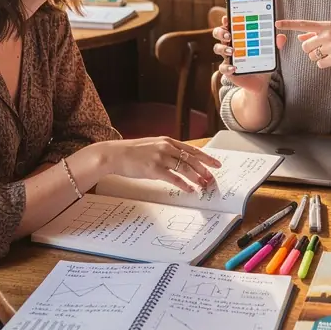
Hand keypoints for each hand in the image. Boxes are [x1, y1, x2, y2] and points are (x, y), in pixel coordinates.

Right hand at [100, 137, 221, 193]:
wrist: (115, 154)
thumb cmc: (131, 151)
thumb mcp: (152, 145)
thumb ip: (166, 150)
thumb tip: (179, 159)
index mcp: (167, 141)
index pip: (192, 149)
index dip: (206, 157)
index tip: (216, 164)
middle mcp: (166, 147)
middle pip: (191, 159)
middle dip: (204, 169)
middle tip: (212, 177)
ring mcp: (160, 158)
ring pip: (185, 168)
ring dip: (196, 177)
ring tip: (203, 185)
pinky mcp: (154, 169)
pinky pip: (173, 178)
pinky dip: (183, 184)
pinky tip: (189, 189)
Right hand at [213, 13, 285, 95]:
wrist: (260, 82)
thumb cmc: (262, 62)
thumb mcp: (269, 53)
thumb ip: (274, 45)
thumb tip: (281, 37)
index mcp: (239, 36)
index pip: (229, 25)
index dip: (226, 20)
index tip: (227, 18)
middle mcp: (230, 44)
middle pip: (218, 33)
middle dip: (221, 32)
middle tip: (229, 34)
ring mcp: (227, 57)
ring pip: (217, 48)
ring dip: (223, 48)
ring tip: (232, 51)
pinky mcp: (228, 70)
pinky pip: (222, 68)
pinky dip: (227, 67)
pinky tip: (234, 68)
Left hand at [277, 19, 330, 69]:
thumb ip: (316, 32)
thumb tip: (300, 37)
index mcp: (326, 25)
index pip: (303, 24)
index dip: (289, 25)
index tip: (277, 24)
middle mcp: (327, 35)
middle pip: (305, 46)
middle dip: (310, 49)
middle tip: (321, 48)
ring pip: (311, 56)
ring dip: (317, 56)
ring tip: (330, 52)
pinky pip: (319, 64)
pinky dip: (324, 63)